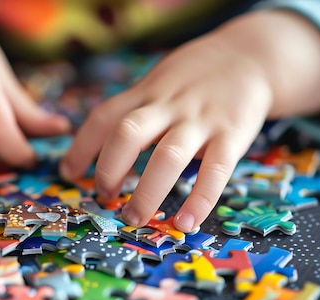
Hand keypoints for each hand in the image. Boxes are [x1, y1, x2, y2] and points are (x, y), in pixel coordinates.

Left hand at [59, 10, 319, 231]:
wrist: (251, 56)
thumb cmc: (195, 77)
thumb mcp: (159, 81)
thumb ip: (135, 109)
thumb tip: (103, 148)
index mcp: (147, 93)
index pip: (104, 117)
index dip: (82, 147)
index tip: (68, 173)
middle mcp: (169, 105)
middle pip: (128, 134)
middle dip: (109, 169)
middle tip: (104, 197)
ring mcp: (201, 120)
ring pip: (168, 156)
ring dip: (146, 191)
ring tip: (133, 218)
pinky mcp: (232, 134)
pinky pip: (215, 171)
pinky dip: (199, 199)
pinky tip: (185, 222)